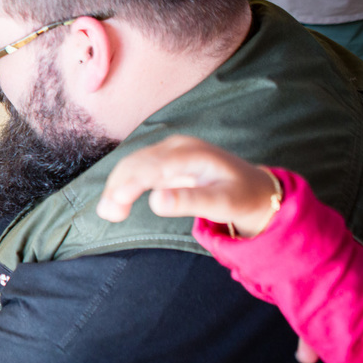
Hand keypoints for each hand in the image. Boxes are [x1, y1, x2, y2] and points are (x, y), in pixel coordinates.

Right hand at [97, 135, 278, 236]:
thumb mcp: (222, 204)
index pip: (152, 165)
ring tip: (108, 213)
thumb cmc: (241, 197)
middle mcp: (177, 147)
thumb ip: (190, 202)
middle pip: (137, 162)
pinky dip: (123, 185)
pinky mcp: (164, 162)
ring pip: (132, 165)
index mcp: (192, 154)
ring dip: (116, 186)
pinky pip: (137, 169)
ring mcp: (169, 153)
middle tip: (108, 215)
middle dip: (118, 186)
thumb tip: (155, 202)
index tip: (115, 203)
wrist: (254, 189)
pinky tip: (116, 202)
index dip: (130, 182)